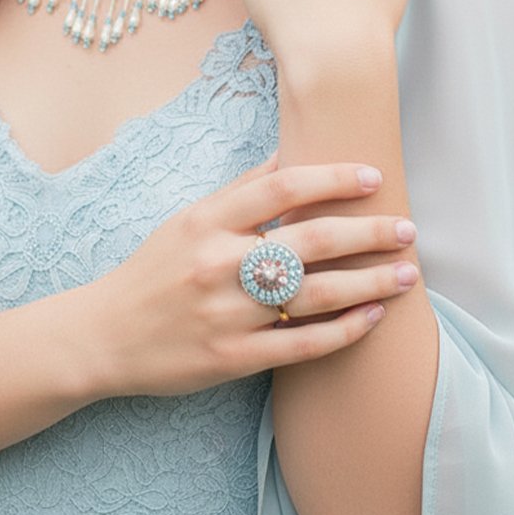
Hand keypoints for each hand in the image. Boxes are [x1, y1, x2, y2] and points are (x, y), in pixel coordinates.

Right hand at [87, 156, 419, 397]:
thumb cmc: (153, 270)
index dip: (332, 178)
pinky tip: (372, 318)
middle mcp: (218, 263)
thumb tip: (289, 155)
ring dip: (368, 283)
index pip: (281, 188)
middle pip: (309, 241)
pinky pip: (300, 346)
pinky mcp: (231, 359)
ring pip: (314, 295)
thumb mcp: (187, 219)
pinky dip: (342, 332)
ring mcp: (226, 314)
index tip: (373, 177)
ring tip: (406, 275)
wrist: (104, 334)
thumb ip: (239, 191)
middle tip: (408, 229)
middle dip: (368, 233)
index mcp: (207, 221)